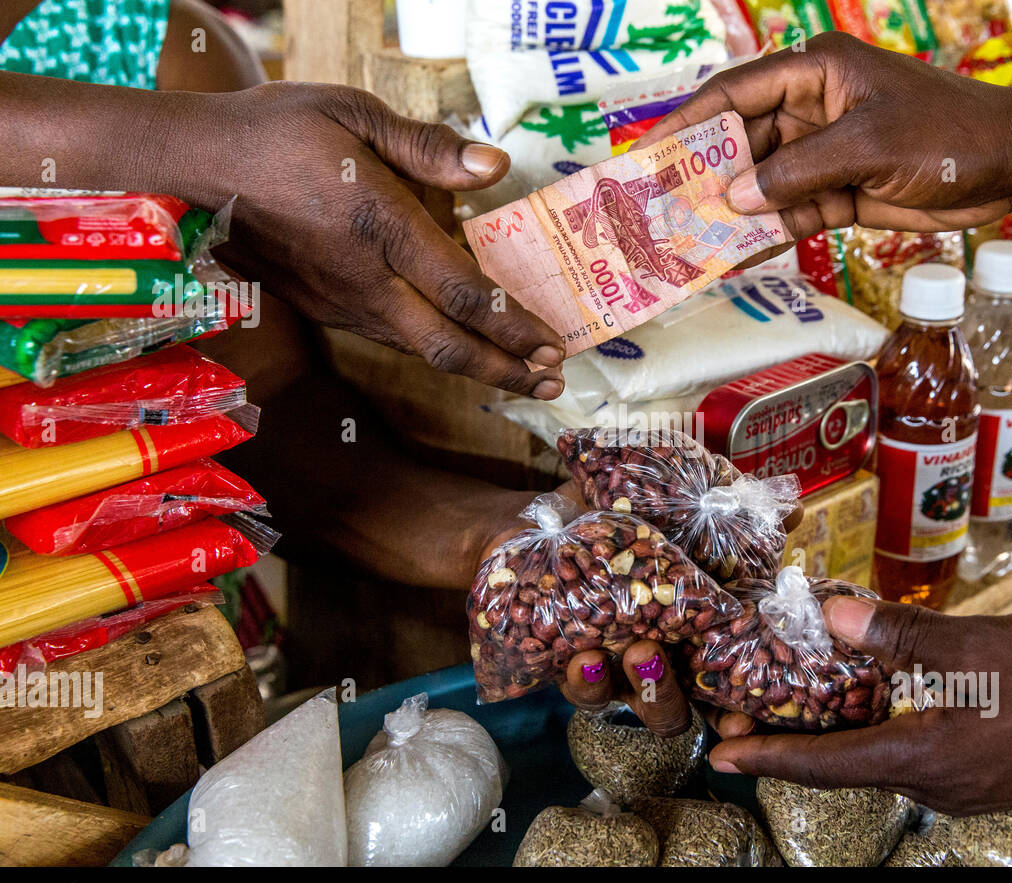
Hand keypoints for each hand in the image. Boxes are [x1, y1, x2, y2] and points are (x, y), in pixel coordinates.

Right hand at [164, 82, 564, 397]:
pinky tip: (463, 345)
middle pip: (447, 346)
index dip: (513, 327)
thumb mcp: (354, 115)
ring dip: (476, 367)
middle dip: (506, 370)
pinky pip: (392, 336)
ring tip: (524, 374)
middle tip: (553, 379)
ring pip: (420, 350)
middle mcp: (365, 280)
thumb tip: (496, 166)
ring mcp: (341, 302)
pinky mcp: (324, 309)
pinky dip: (437, 348)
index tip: (554, 343)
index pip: (463, 295)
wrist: (198, 163)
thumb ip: (429, 147)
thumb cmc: (280, 129)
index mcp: (380, 228)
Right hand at [640, 31, 1011, 236]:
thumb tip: (735, 196)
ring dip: (729, 212)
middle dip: (702, 176)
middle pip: (740, 143)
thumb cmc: (948, 134)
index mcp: (816, 71)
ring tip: (684, 240)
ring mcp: (824, 153)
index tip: (646, 153)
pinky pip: (789, 213)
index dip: (687, 122)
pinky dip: (765, 235)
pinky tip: (733, 256)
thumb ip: (798, 172)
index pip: (735, 94)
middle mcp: (813, 109)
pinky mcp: (839, 192)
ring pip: (761, 184)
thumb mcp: (868, 147)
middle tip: (656, 209)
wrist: (1009, 166)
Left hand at [708, 596, 1011, 813]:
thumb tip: (832, 617)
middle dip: (793, 735)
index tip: (720, 752)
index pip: (825, 763)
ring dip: (837, 727)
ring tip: (799, 692)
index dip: (767, 755)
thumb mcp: (984, 647)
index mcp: (927, 759)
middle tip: (744, 706)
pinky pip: (917, 750)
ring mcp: (966, 782)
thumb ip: (903, 636)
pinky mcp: (989, 771)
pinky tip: (880, 690)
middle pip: (846, 761)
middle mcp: (938, 784)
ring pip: (881, 754)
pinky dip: (883, 723)